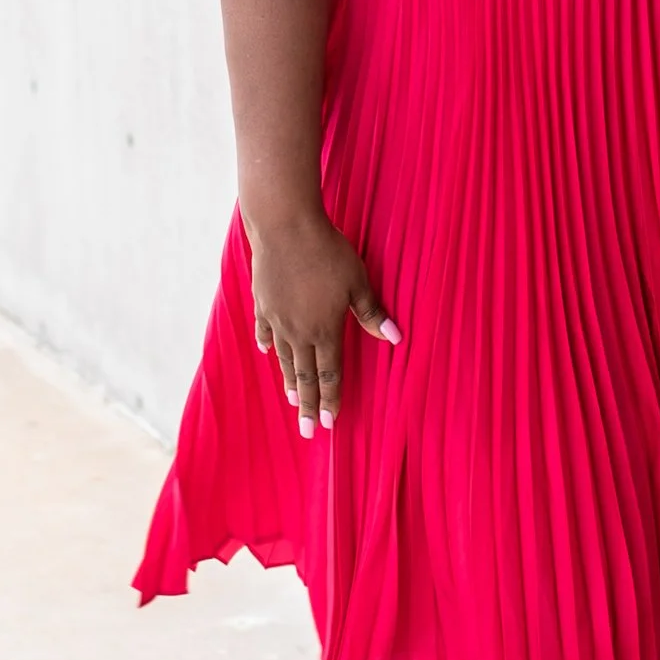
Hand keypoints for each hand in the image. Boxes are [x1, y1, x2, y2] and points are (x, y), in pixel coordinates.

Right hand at [246, 210, 398, 434]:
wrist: (284, 227)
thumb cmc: (327, 252)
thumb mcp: (357, 282)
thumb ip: (372, 314)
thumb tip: (396, 339)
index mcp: (324, 329)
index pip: (329, 373)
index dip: (331, 399)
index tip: (330, 424)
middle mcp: (298, 331)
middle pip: (304, 375)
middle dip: (308, 405)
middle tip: (307, 432)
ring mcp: (276, 318)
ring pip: (283, 357)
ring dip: (288, 380)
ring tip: (292, 400)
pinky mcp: (262, 302)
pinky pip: (265, 330)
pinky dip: (267, 344)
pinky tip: (267, 352)